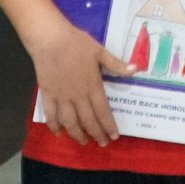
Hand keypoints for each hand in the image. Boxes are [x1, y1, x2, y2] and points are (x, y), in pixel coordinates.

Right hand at [29, 16, 134, 146]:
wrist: (50, 40)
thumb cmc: (76, 44)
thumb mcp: (100, 52)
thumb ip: (116, 65)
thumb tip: (136, 69)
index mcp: (92, 86)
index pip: (103, 111)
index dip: (109, 125)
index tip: (114, 136)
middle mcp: (78, 96)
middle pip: (88, 120)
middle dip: (96, 134)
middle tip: (102, 144)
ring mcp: (61, 97)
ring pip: (70, 122)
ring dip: (77, 134)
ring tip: (83, 142)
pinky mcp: (47, 94)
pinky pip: (50, 114)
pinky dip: (54, 126)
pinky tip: (58, 133)